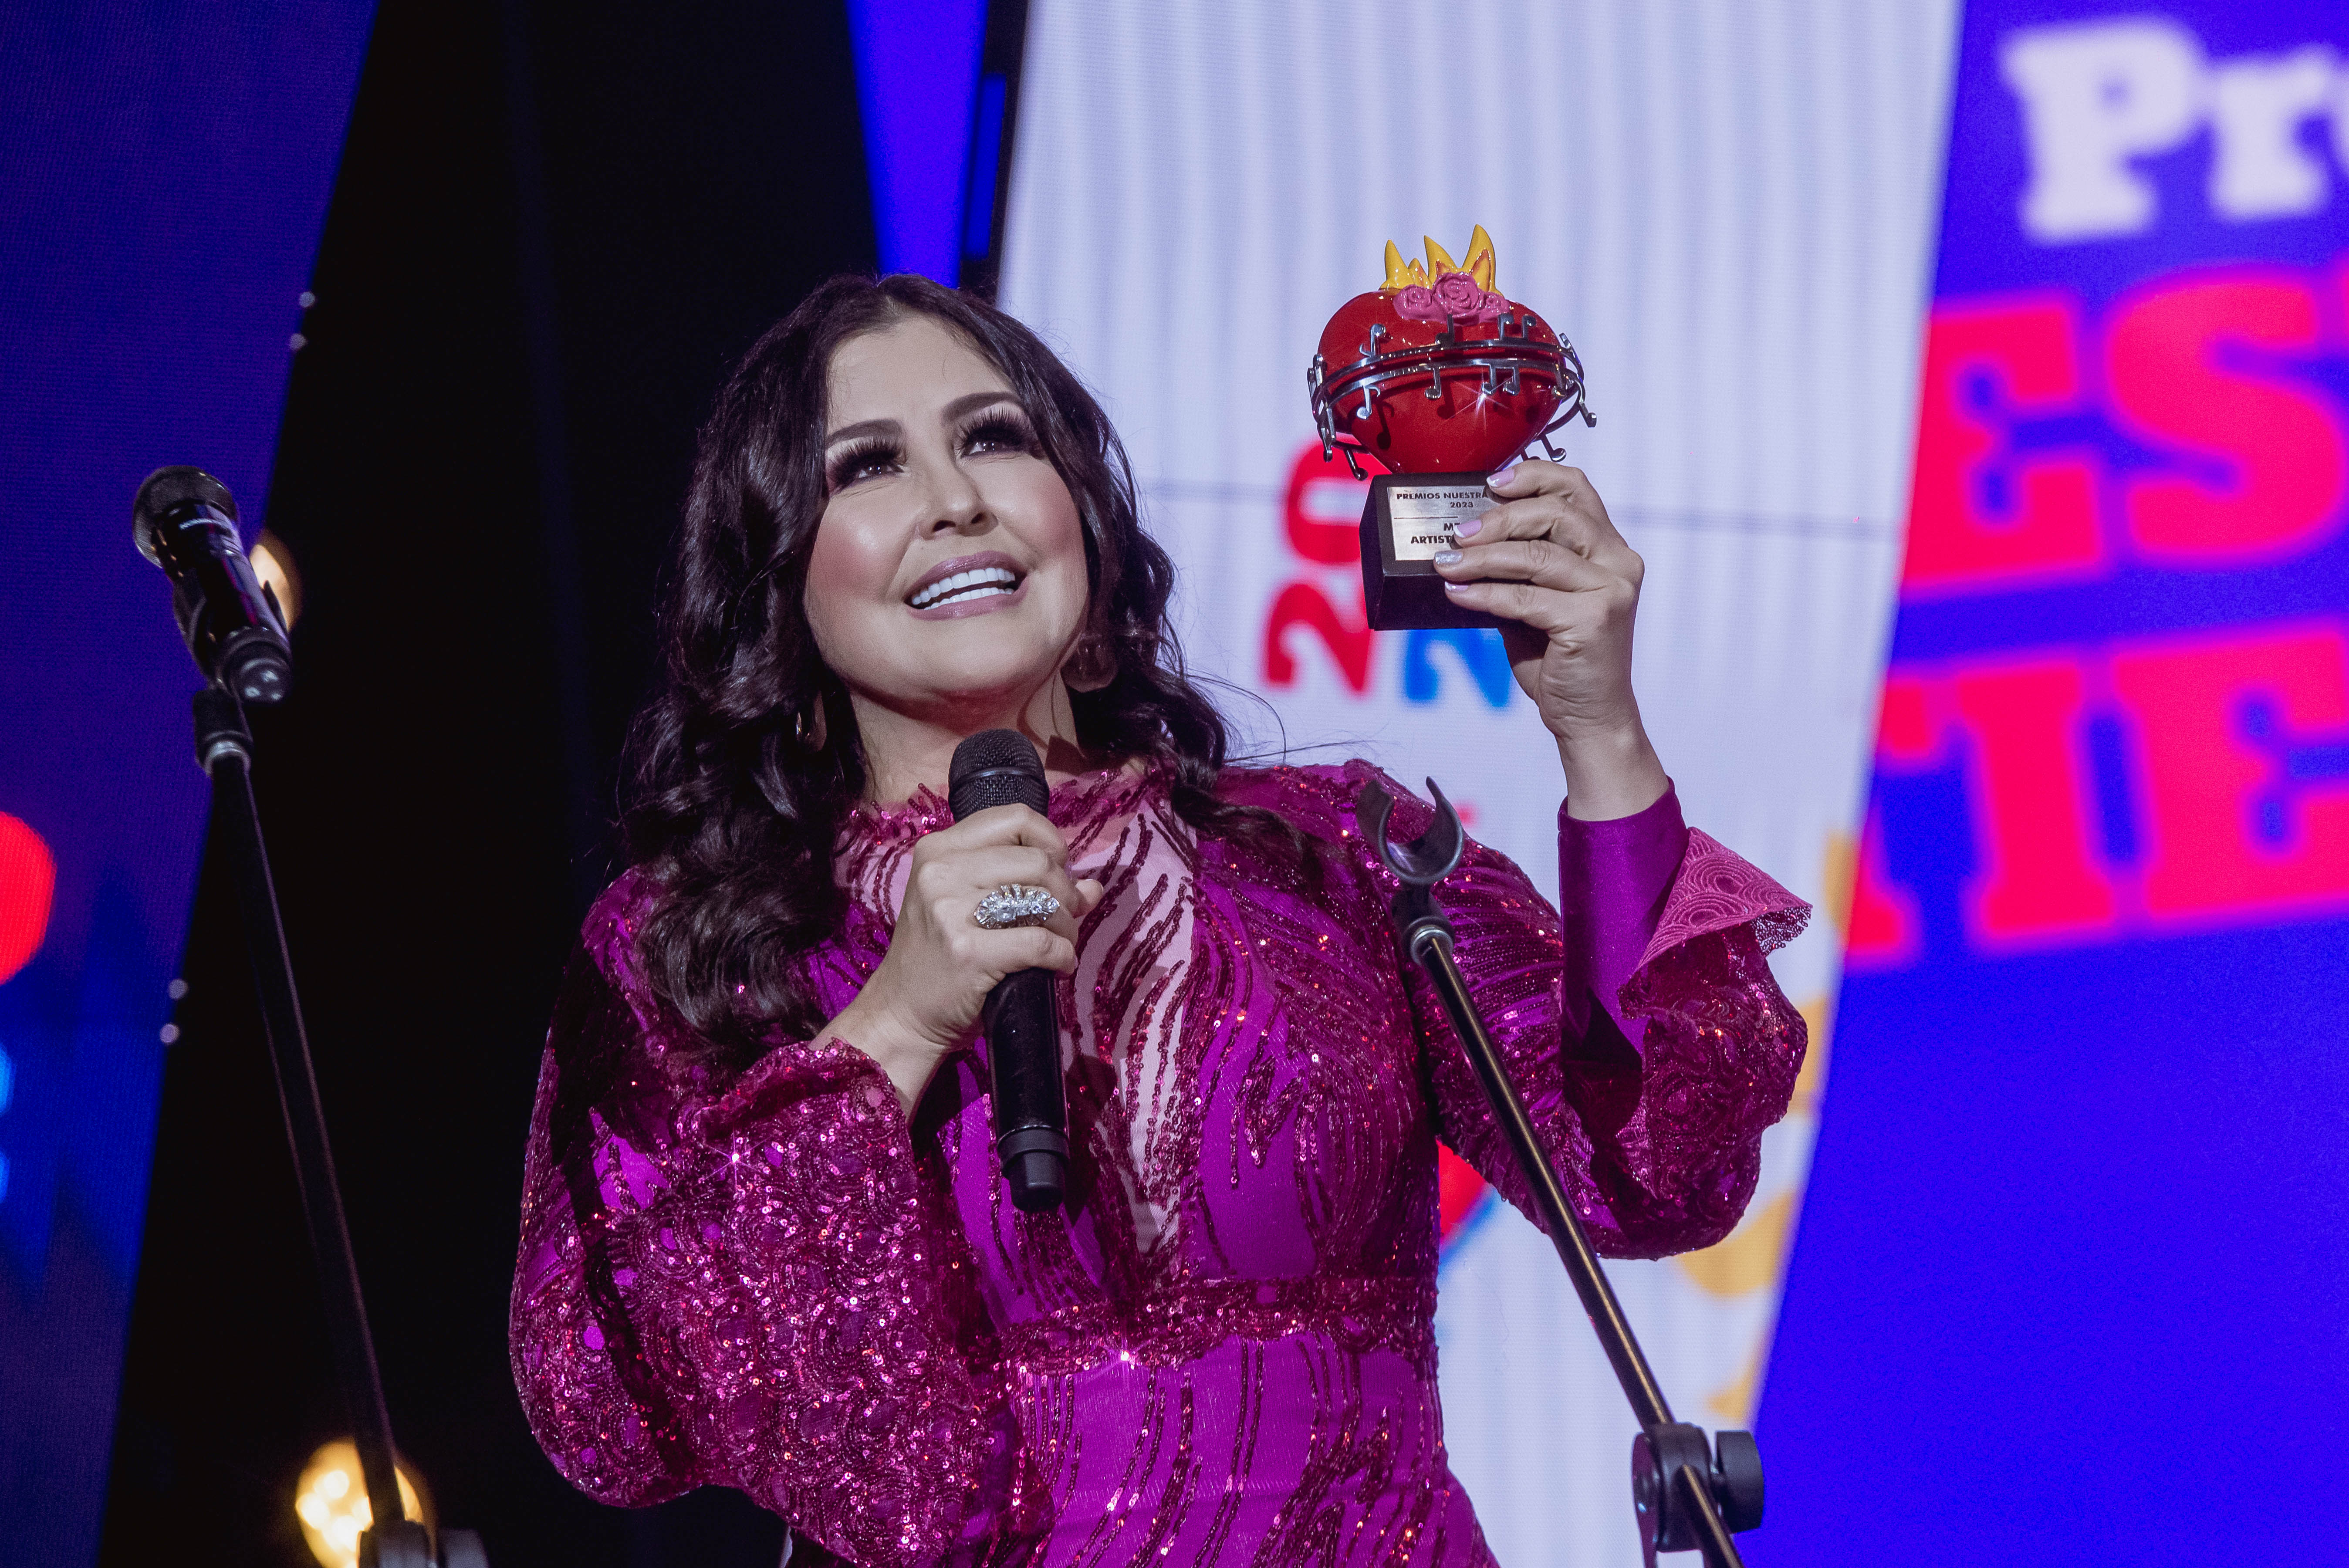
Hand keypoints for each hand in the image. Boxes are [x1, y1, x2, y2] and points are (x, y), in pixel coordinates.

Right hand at [820, 804, 1104, 1109]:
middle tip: (1065, 918)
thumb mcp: (968, 906)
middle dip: (1065, 892)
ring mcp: (951, 911)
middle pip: (1037, 860)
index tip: (1058, 871)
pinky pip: (1040, 943)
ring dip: (1066, 926)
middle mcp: (941, 872)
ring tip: (1060, 944)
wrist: (901, 1012)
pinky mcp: (968, 952)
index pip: (1015, 817)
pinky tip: (1058, 965)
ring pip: (1044, 900)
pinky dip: (1061, 956)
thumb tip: (1092, 887)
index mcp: (939, 849)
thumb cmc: (939, 956)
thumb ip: (1026, 885)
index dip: (1050, 842)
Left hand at [1430, 461, 1669, 819]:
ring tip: (1447, 563)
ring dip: (1483, 557)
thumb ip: (1517, 569)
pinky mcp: (1594, 620)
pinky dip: (1486, 594)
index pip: (1576, 489)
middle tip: (1457, 534)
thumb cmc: (1560, 660)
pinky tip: (1459, 594)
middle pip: (1556, 513)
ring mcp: (1611, 590)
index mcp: (1609, 549)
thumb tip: (1463, 543)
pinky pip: (1528, 597)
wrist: (1588, 717)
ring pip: (1538, 555)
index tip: (1489, 482)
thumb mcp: (1537, 602)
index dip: (1533, 476)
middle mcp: (1619, 562)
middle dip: (1498, 518)